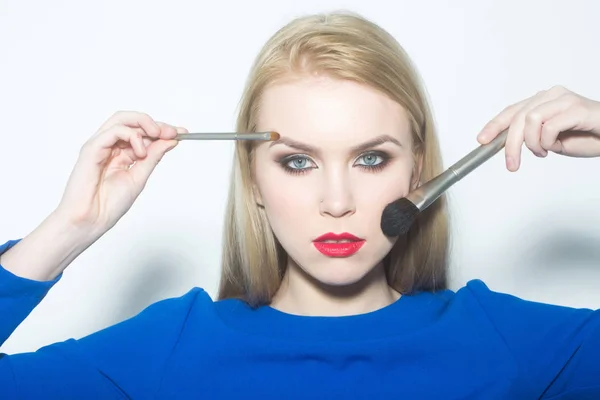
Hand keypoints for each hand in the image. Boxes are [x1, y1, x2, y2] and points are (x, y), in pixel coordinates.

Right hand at [54, 111, 186, 236]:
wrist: (92, 219)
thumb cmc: (109, 204)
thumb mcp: (140, 177)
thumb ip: (153, 157)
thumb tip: (170, 141)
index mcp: (121, 154)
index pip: (142, 132)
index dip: (162, 130)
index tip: (181, 133)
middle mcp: (110, 146)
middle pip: (132, 120)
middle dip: (155, 124)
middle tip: (171, 133)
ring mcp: (100, 145)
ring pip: (122, 119)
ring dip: (144, 123)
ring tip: (157, 136)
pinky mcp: (91, 148)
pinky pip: (113, 131)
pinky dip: (132, 136)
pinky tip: (140, 152)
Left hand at [476, 85, 599, 170]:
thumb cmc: (586, 136)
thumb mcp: (550, 141)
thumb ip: (531, 137)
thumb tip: (511, 143)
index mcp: (542, 101)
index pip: (512, 111)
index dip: (494, 125)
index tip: (482, 140)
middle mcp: (551, 96)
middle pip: (518, 117)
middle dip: (511, 145)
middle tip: (512, 164)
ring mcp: (564, 99)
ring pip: (530, 119)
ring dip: (532, 143)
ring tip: (544, 152)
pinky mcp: (576, 108)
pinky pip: (549, 126)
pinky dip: (547, 141)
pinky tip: (554, 147)